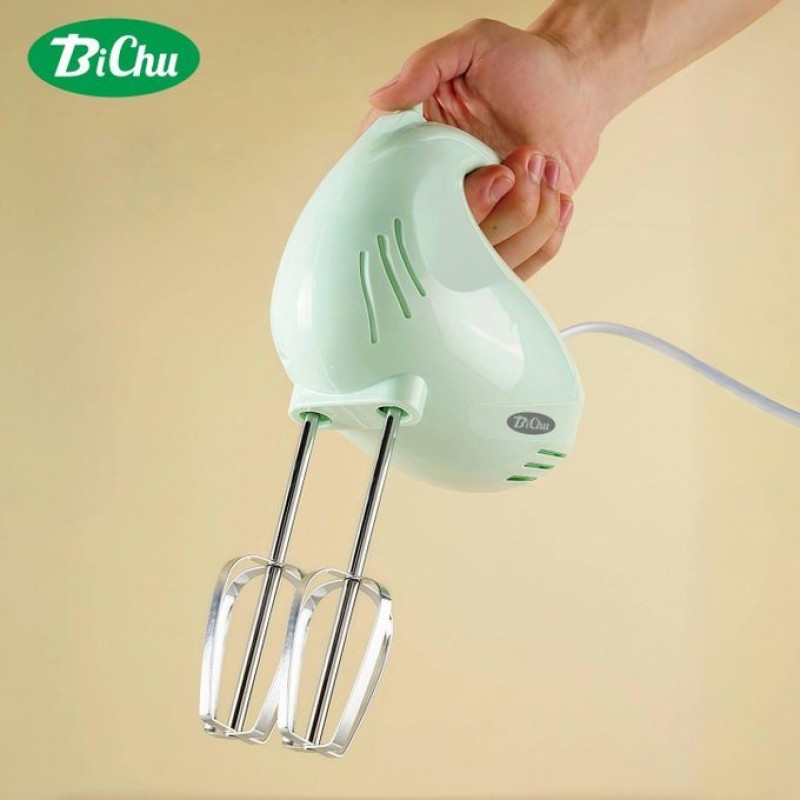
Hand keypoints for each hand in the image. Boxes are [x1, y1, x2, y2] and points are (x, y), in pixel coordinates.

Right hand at [368, 19, 604, 279]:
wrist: (577, 88)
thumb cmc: (528, 66)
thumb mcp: (473, 45)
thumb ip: (425, 67)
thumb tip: (380, 100)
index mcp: (421, 156)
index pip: (407, 203)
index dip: (446, 202)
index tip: (486, 172)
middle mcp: (444, 196)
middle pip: (451, 243)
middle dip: (499, 204)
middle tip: (522, 158)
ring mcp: (477, 223)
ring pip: (489, 259)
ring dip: (530, 212)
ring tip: (540, 166)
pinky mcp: (508, 239)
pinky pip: (522, 265)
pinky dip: (548, 230)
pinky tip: (553, 191)